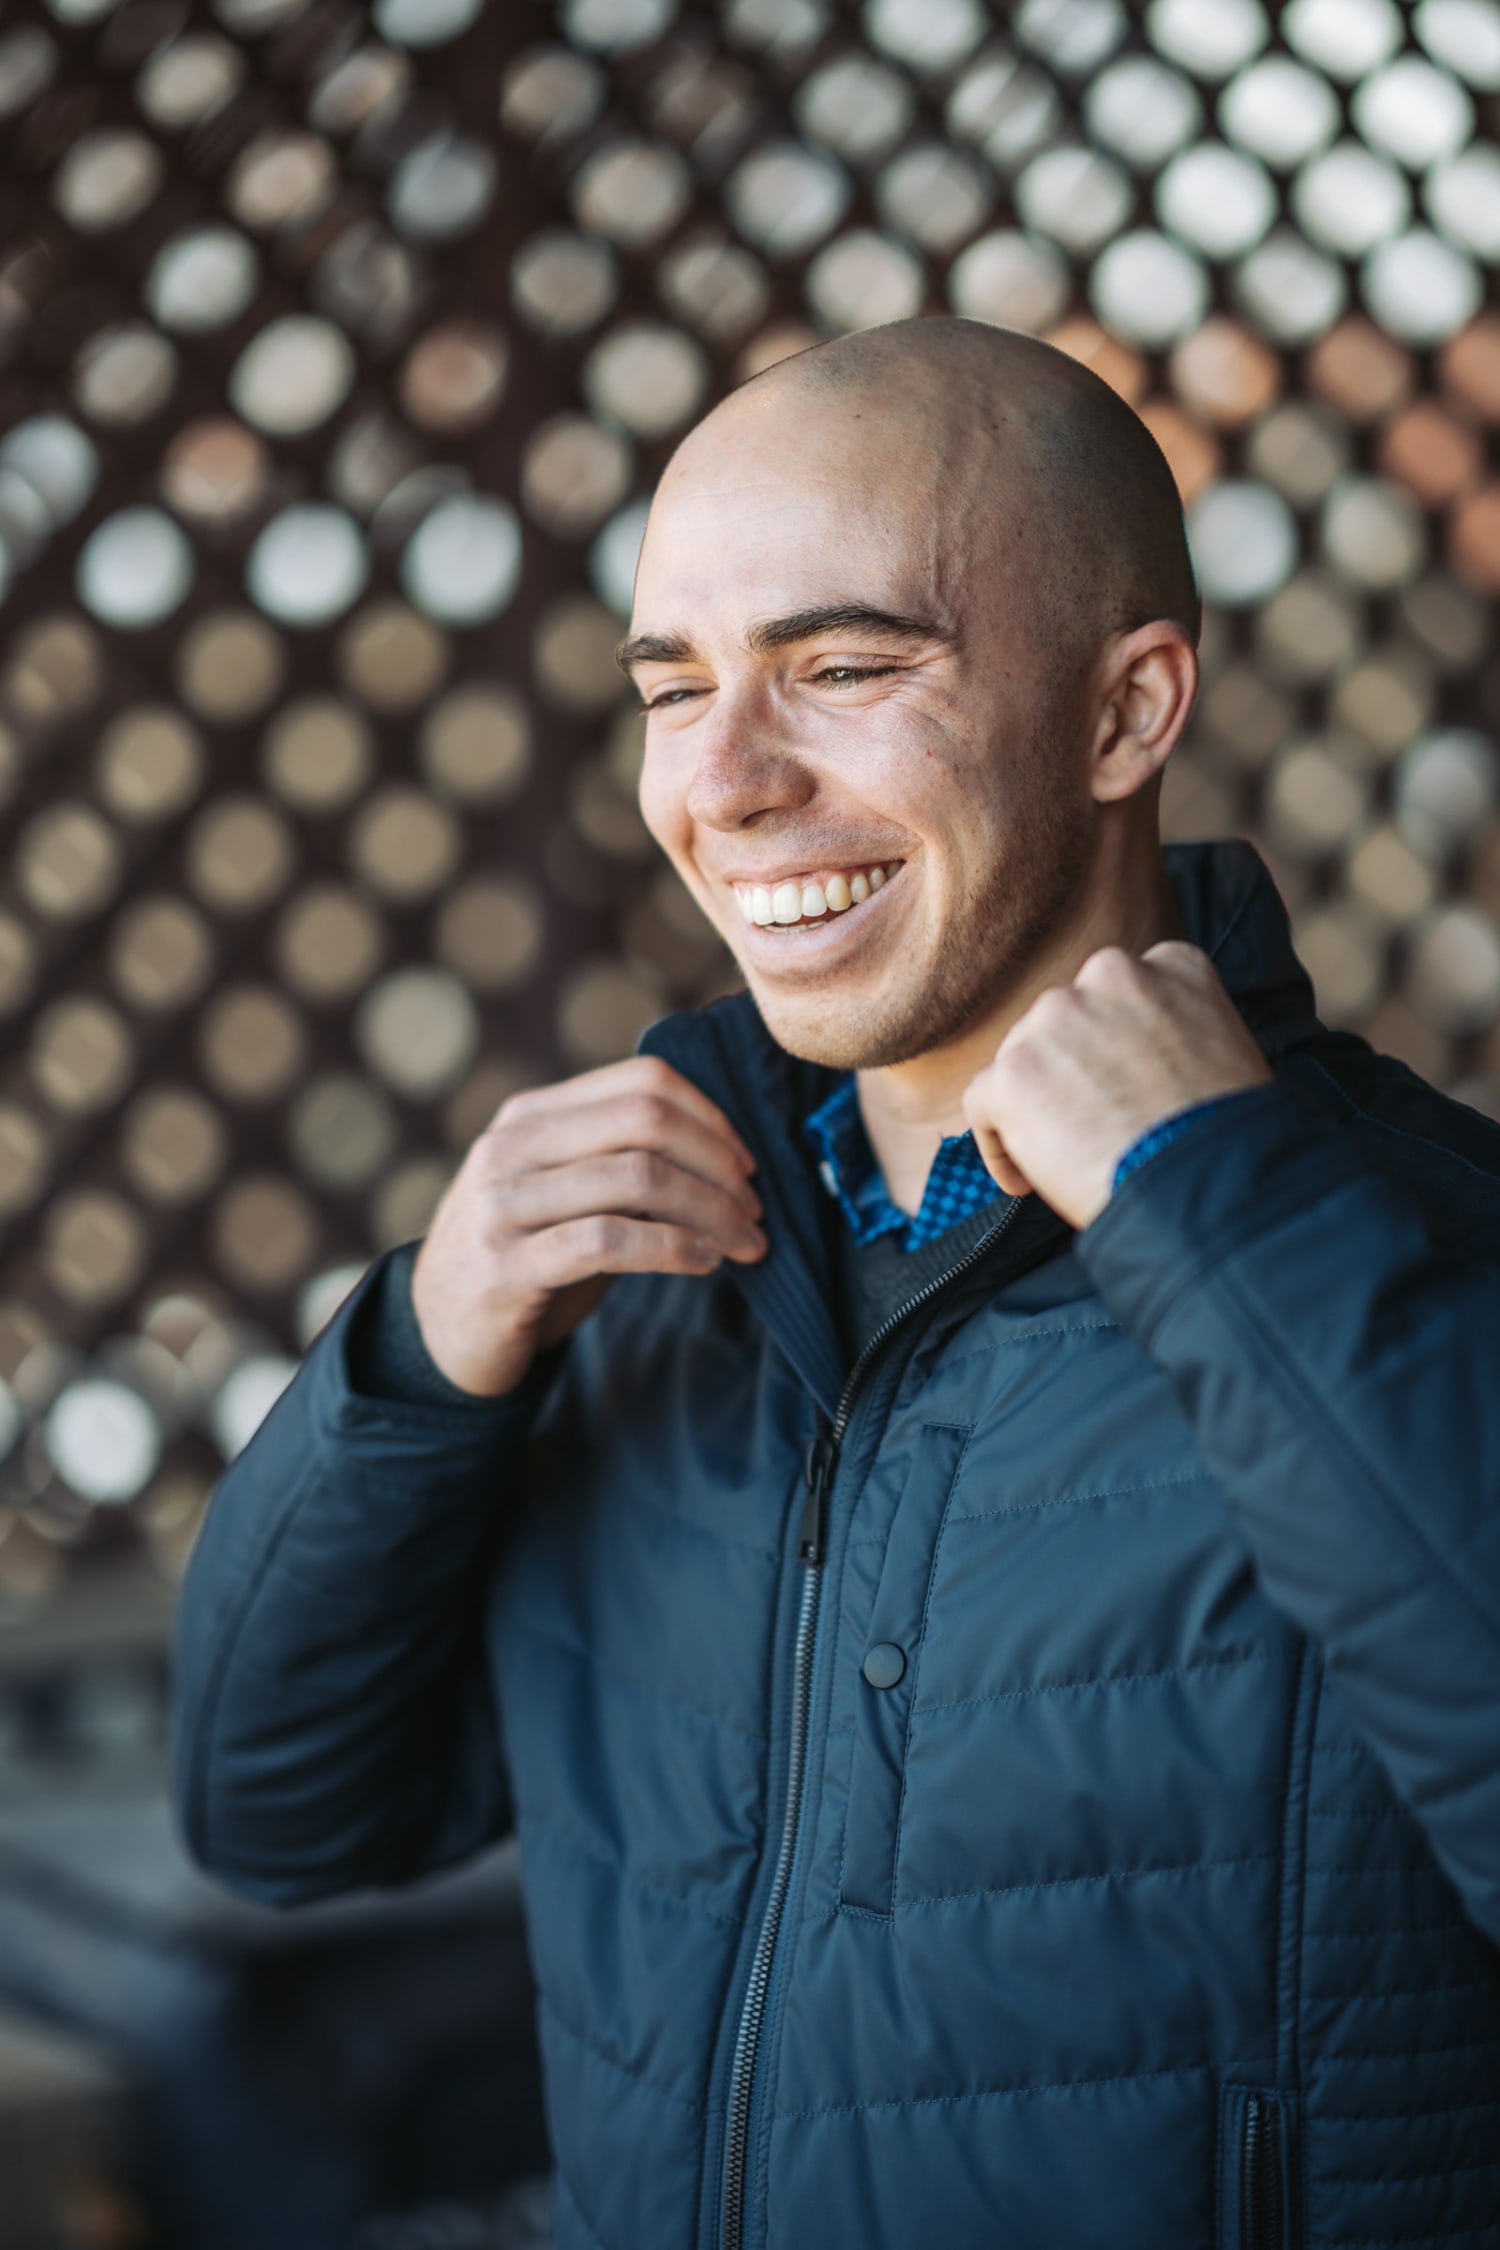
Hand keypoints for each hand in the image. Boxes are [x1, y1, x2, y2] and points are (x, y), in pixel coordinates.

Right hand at [410, 1056, 766, 1396]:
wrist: (440, 1335)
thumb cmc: (526, 1259)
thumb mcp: (565, 1196)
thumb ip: (620, 1164)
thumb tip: (725, 1157)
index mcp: (530, 1116)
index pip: (642, 1081)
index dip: (710, 1117)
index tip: (746, 1164)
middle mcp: (510, 1147)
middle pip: (645, 1120)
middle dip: (719, 1164)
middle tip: (755, 1207)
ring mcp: (502, 1204)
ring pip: (636, 1178)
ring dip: (711, 1210)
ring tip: (746, 1241)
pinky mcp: (505, 1266)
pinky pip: (609, 1242)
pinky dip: (674, 1248)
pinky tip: (706, 1261)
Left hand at [961, 941, 1271, 1230]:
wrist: (1211, 1184)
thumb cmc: (1230, 1140)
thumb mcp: (1228, 1053)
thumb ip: (1175, 1033)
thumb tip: (1133, 1065)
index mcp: (1172, 966)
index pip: (1122, 993)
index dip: (1115, 1045)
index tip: (1122, 1085)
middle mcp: (1110, 974)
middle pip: (1066, 1023)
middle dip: (1072, 1072)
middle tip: (1095, 1126)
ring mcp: (1056, 1018)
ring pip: (1025, 1059)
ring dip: (1037, 1105)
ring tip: (1071, 1158)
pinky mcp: (1015, 1071)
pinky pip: (984, 1103)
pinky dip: (1000, 1145)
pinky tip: (1028, 1181)